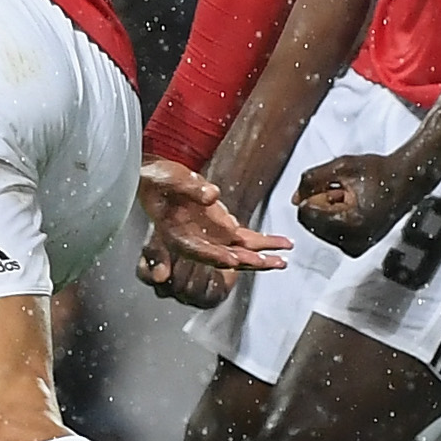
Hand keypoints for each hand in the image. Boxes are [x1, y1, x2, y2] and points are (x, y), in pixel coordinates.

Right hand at [132, 156, 290, 306]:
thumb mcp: (167, 178)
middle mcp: (196, 239)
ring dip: (260, 256)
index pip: (197, 249)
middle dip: (247, 261)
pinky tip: (278, 244)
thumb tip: (213, 195)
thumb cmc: (157, 180)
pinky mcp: (220, 227)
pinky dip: (261, 242)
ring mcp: (210, 235)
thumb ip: (188, 187)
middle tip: (270, 262)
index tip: (232, 260)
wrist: (157, 179)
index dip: (214, 255)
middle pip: (224, 255)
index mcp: (177, 233)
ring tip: (283, 259)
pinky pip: (244, 238)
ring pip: (238, 251)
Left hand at [294, 148, 436, 258]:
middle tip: (344, 192)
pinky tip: (354, 207)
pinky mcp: (357, 249)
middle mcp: (353, 241)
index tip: (333, 187)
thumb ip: (311, 180)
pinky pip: (330, 234)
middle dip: (320, 205)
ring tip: (351, 199)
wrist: (407, 182)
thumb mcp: (340, 166)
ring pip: (319, 229)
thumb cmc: (379, 172)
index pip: (306, 214)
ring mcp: (356, 247)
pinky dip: (335, 219)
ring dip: (328, 212)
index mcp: (350, 223)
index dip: (313, 196)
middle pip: (311, 224)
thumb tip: (295, 199)